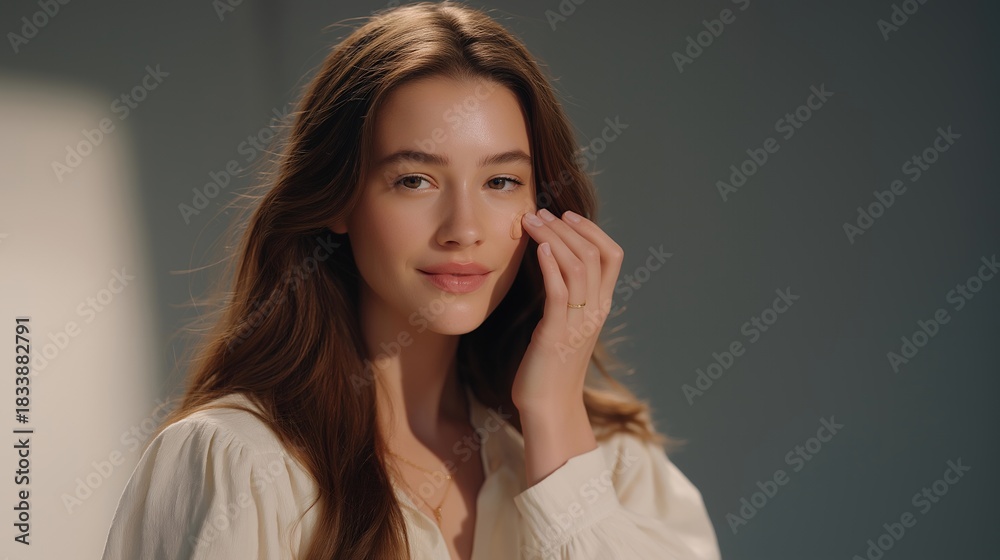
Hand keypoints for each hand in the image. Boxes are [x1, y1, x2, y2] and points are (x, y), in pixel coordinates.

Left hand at [511, 207, 624, 413]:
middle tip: (541, 211)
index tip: (566, 215)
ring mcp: (579, 322)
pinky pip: (560, 291)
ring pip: (578, 267)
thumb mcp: (565, 325)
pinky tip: (536, 248)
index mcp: (601, 306)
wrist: (549, 407)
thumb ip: (566, 297)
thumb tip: (551, 265)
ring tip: (532, 221)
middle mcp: (596, 311)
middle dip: (566, 227)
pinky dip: (550, 265)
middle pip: (595, 254)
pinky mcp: (557, 333)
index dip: (591, 230)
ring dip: (554, 238)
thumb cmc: (550, 367)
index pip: (612, 255)